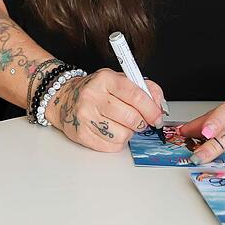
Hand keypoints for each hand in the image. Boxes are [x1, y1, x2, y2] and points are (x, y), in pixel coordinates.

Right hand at [45, 68, 165, 152]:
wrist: (65, 98)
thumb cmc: (97, 90)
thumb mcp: (118, 80)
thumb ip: (143, 88)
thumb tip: (159, 105)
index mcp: (105, 79)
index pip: (136, 95)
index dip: (152, 109)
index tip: (157, 117)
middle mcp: (93, 96)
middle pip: (132, 118)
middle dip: (142, 123)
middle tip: (139, 121)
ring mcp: (85, 116)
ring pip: (123, 135)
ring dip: (128, 133)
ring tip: (121, 125)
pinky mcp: (82, 134)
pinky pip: (112, 146)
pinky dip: (117, 142)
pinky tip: (111, 131)